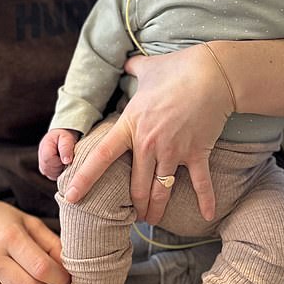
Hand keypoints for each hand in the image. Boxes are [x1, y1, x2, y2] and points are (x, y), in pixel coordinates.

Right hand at [38, 128, 79, 179]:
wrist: (62, 138)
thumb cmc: (64, 137)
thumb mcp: (67, 138)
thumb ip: (66, 148)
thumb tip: (66, 161)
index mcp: (45, 146)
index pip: (48, 159)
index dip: (59, 161)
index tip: (67, 158)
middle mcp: (41, 156)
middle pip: (48, 168)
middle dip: (59, 167)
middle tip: (67, 160)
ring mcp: (42, 164)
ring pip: (49, 174)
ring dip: (59, 171)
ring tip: (65, 162)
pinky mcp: (46, 170)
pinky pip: (51, 176)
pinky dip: (59, 173)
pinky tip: (62, 166)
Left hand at [64, 45, 232, 224]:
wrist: (212, 74)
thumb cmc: (177, 69)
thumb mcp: (148, 67)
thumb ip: (133, 69)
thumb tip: (126, 62)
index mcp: (131, 125)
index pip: (101, 156)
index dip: (85, 178)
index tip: (72, 196)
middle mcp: (149, 144)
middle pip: (135, 186)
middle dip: (133, 206)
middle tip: (133, 218)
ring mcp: (174, 151)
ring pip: (160, 190)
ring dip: (156, 209)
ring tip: (154, 221)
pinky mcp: (197, 153)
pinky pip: (200, 184)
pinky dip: (205, 201)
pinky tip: (207, 215)